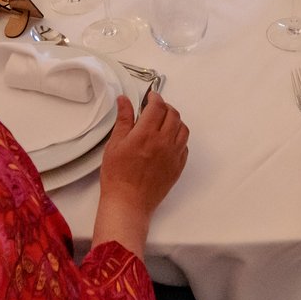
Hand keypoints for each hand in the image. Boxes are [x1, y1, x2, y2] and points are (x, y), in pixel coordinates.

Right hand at [99, 91, 188, 217]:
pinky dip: (178, 137)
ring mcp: (174, 154)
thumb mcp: (115, 144)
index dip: (154, 97)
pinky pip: (184, 145)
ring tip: (163, 122)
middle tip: (155, 108)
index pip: (157, 106)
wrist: (128, 202)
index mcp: (146, 134)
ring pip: (183, 128)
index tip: (150, 97)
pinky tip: (168, 139)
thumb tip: (125, 101)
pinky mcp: (178, 166)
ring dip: (174, 120)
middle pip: (173, 114)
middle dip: (165, 107)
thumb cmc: (117, 176)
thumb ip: (123, 119)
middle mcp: (164, 142)